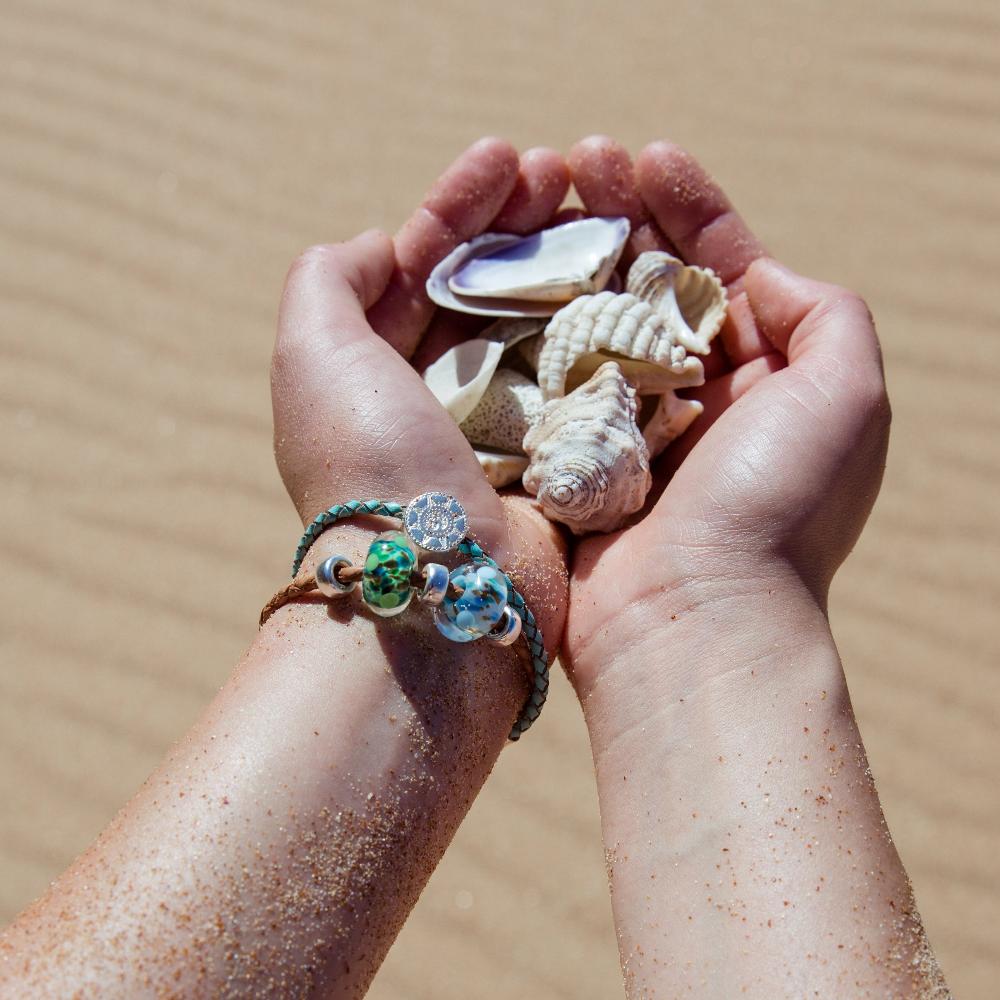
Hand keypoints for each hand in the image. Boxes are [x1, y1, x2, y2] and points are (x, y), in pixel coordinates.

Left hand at [270, 138, 570, 645]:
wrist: (439, 583)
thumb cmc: (371, 461)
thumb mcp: (313, 354)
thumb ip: (328, 281)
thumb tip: (380, 244)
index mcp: (380, 367)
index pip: (423, 263)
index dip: (461, 205)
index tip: (505, 157)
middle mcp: (441, 393)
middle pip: (490, 285)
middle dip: (524, 222)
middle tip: (570, 169)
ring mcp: (506, 425)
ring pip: (544, 321)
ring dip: (573, 260)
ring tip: (608, 204)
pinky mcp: (560, 455)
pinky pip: (589, 374)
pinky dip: (609, 326)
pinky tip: (636, 279)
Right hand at [562, 137, 889, 689]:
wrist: (691, 624)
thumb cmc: (774, 510)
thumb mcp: (847, 396)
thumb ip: (824, 313)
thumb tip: (757, 271)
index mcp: (760, 377)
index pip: (722, 267)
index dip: (690, 207)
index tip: (648, 158)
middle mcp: (693, 396)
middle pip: (649, 282)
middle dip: (617, 214)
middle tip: (575, 162)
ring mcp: (625, 425)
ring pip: (592, 318)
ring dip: (566, 255)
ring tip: (532, 198)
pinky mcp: (570, 455)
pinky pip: (546, 377)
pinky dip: (528, 328)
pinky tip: (504, 278)